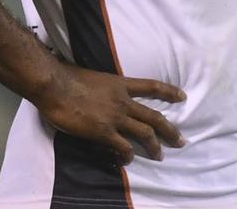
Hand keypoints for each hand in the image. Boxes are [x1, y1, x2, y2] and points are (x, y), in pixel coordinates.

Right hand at [33, 63, 185, 163]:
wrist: (54, 85)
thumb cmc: (68, 77)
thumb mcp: (96, 76)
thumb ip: (105, 86)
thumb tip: (103, 91)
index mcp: (121, 84)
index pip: (152, 86)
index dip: (169, 92)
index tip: (182, 96)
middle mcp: (123, 101)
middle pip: (154, 116)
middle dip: (170, 130)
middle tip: (181, 140)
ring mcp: (115, 117)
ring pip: (145, 133)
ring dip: (155, 145)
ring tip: (160, 155)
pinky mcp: (103, 132)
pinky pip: (122, 146)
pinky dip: (128, 154)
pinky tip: (128, 160)